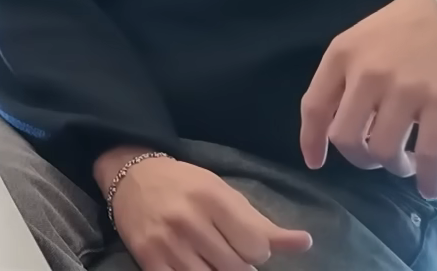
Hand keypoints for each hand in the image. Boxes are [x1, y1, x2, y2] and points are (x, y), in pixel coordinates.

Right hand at [98, 150, 312, 269]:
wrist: (131, 175)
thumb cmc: (185, 184)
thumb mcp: (225, 193)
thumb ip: (263, 224)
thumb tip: (306, 243)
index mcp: (212, 199)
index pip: (257, 248)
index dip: (257, 251)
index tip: (244, 242)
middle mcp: (189, 220)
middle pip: (237, 268)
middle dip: (239, 266)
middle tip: (226, 252)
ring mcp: (167, 242)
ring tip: (211, 259)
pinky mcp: (149, 259)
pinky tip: (195, 265)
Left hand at [300, 0, 436, 196]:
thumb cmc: (415, 18)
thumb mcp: (365, 36)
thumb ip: (351, 72)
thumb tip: (345, 116)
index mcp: (342, 55)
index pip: (314, 108)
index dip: (312, 141)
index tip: (315, 161)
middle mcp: (367, 75)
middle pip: (345, 137)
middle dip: (358, 158)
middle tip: (375, 158)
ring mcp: (405, 91)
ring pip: (383, 150)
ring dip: (393, 166)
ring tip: (404, 164)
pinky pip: (429, 156)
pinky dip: (428, 178)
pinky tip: (430, 187)